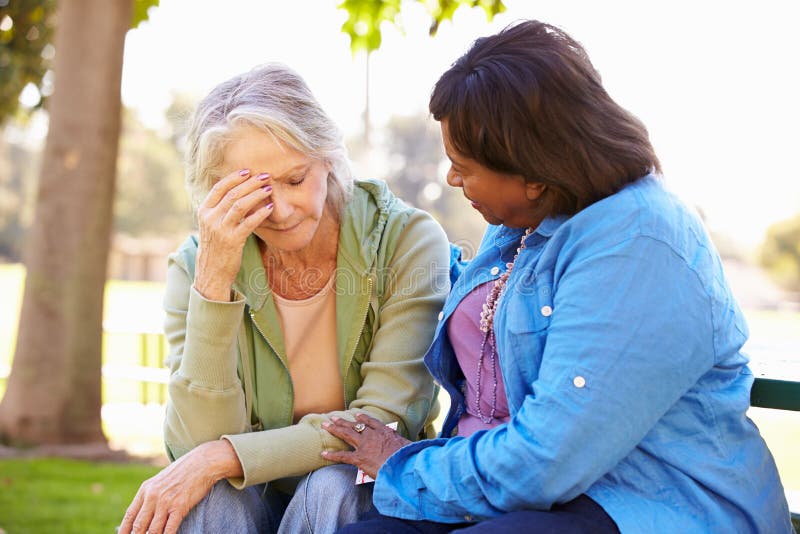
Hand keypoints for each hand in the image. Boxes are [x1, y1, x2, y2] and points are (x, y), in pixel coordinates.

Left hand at [119, 440, 241, 533]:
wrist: (203, 462)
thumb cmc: (184, 472)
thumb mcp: (161, 481)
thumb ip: (151, 496)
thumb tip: (144, 514)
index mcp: (146, 489)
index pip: (130, 516)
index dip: (124, 531)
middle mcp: (152, 496)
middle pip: (139, 526)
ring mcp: (166, 502)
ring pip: (153, 531)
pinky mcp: (179, 506)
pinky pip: (169, 529)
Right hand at [194, 169, 273, 300]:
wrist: (211, 273)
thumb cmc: (216, 247)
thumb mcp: (211, 226)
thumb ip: (220, 209)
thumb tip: (237, 192)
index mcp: (203, 211)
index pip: (218, 188)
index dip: (233, 178)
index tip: (247, 171)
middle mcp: (210, 218)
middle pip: (232, 194)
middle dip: (250, 183)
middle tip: (265, 176)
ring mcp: (220, 230)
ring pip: (240, 205)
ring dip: (256, 194)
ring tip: (269, 188)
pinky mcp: (232, 241)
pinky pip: (248, 223)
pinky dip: (260, 213)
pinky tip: (270, 208)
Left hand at [321, 413, 410, 479]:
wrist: (403, 465)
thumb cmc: (409, 458)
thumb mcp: (409, 447)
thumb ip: (404, 445)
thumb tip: (410, 448)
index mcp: (385, 432)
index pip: (372, 423)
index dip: (363, 419)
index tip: (356, 415)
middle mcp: (373, 436)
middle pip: (355, 426)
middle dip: (342, 422)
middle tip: (332, 417)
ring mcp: (365, 446)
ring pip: (346, 434)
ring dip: (334, 429)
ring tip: (325, 425)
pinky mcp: (359, 458)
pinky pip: (343, 456)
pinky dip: (332, 455)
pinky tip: (323, 453)